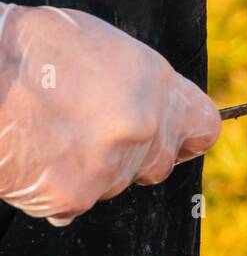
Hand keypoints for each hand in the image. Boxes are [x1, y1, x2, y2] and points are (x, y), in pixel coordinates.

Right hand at [0, 5, 220, 225]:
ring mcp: (111, 166)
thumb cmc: (35, 49)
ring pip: (112, 185)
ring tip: (50, 134)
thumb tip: (151, 112)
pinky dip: (52, 191)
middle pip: (155, 165)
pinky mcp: (73, 195)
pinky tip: (33, 158)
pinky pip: (70, 206)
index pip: (203, 128)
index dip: (186, 139)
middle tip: (87, 133)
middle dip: (130, 157)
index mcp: (158, 88)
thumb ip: (139, 89)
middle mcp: (145, 129)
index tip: (174, 142)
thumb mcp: (107, 52)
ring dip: (88, 171)